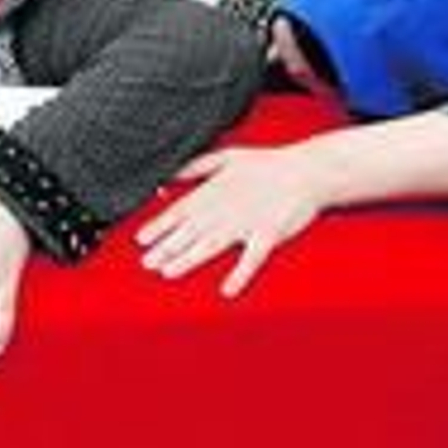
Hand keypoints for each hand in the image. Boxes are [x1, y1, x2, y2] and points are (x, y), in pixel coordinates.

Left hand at [137, 146, 325, 297]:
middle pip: (189, 232)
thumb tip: (168, 177)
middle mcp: (224, 209)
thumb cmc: (267, 165)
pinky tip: (227, 291)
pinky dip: (240, 274)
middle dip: (166, 248)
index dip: (158, 227)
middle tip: (146, 264)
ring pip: (211, 245)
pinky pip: (252, 259)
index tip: (140, 241)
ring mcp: (245, 223)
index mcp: (213, 193)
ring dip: (189, 260)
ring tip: (169, 273)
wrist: (307, 170)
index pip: (179, 212)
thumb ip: (194, 167)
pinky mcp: (268, 234)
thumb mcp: (225, 157)